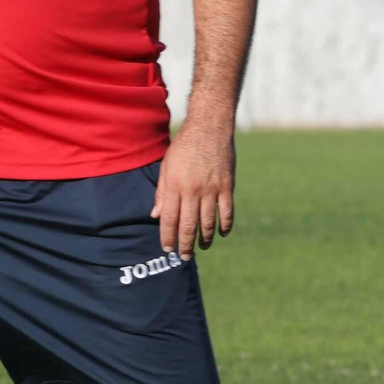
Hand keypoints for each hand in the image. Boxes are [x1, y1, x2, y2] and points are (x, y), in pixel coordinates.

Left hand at [151, 122, 234, 260]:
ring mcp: (212, 188)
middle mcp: (193, 190)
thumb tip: (156, 216)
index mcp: (175, 186)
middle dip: (185, 245)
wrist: (209, 127)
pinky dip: (225, 226)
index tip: (168, 249)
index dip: (168, 237)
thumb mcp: (166, 166)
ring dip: (205, 239)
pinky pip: (227, 211)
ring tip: (202, 247)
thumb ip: (162, 193)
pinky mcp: (227, 185)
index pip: (169, 219)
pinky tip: (221, 233)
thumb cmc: (184, 146)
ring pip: (209, 222)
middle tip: (184, 256)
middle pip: (188, 225)